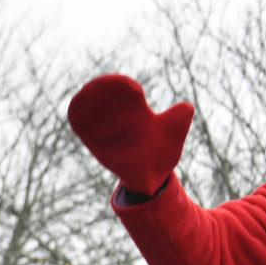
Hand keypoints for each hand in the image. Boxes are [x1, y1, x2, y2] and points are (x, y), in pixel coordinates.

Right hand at [66, 74, 192, 197]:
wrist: (153, 179)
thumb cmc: (162, 152)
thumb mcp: (174, 131)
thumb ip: (180, 117)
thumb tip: (186, 106)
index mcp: (137, 112)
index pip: (125, 91)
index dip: (123, 85)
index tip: (134, 88)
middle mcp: (120, 119)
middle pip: (104, 95)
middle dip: (101, 87)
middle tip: (104, 85)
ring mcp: (106, 130)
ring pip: (90, 107)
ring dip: (87, 97)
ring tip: (89, 92)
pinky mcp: (96, 144)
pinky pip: (81, 126)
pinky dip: (78, 114)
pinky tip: (81, 108)